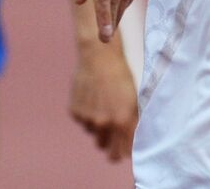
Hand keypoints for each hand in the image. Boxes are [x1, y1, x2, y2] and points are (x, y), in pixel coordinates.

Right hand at [69, 40, 138, 161]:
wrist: (99, 57)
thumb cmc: (121, 76)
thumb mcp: (134, 99)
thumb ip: (133, 123)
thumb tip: (131, 144)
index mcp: (122, 122)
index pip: (119, 154)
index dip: (122, 153)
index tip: (122, 151)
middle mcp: (103, 123)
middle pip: (103, 147)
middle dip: (108, 142)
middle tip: (111, 131)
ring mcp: (87, 118)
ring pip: (92, 132)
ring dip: (97, 125)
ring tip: (103, 104)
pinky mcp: (75, 112)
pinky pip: (82, 121)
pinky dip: (87, 113)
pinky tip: (92, 97)